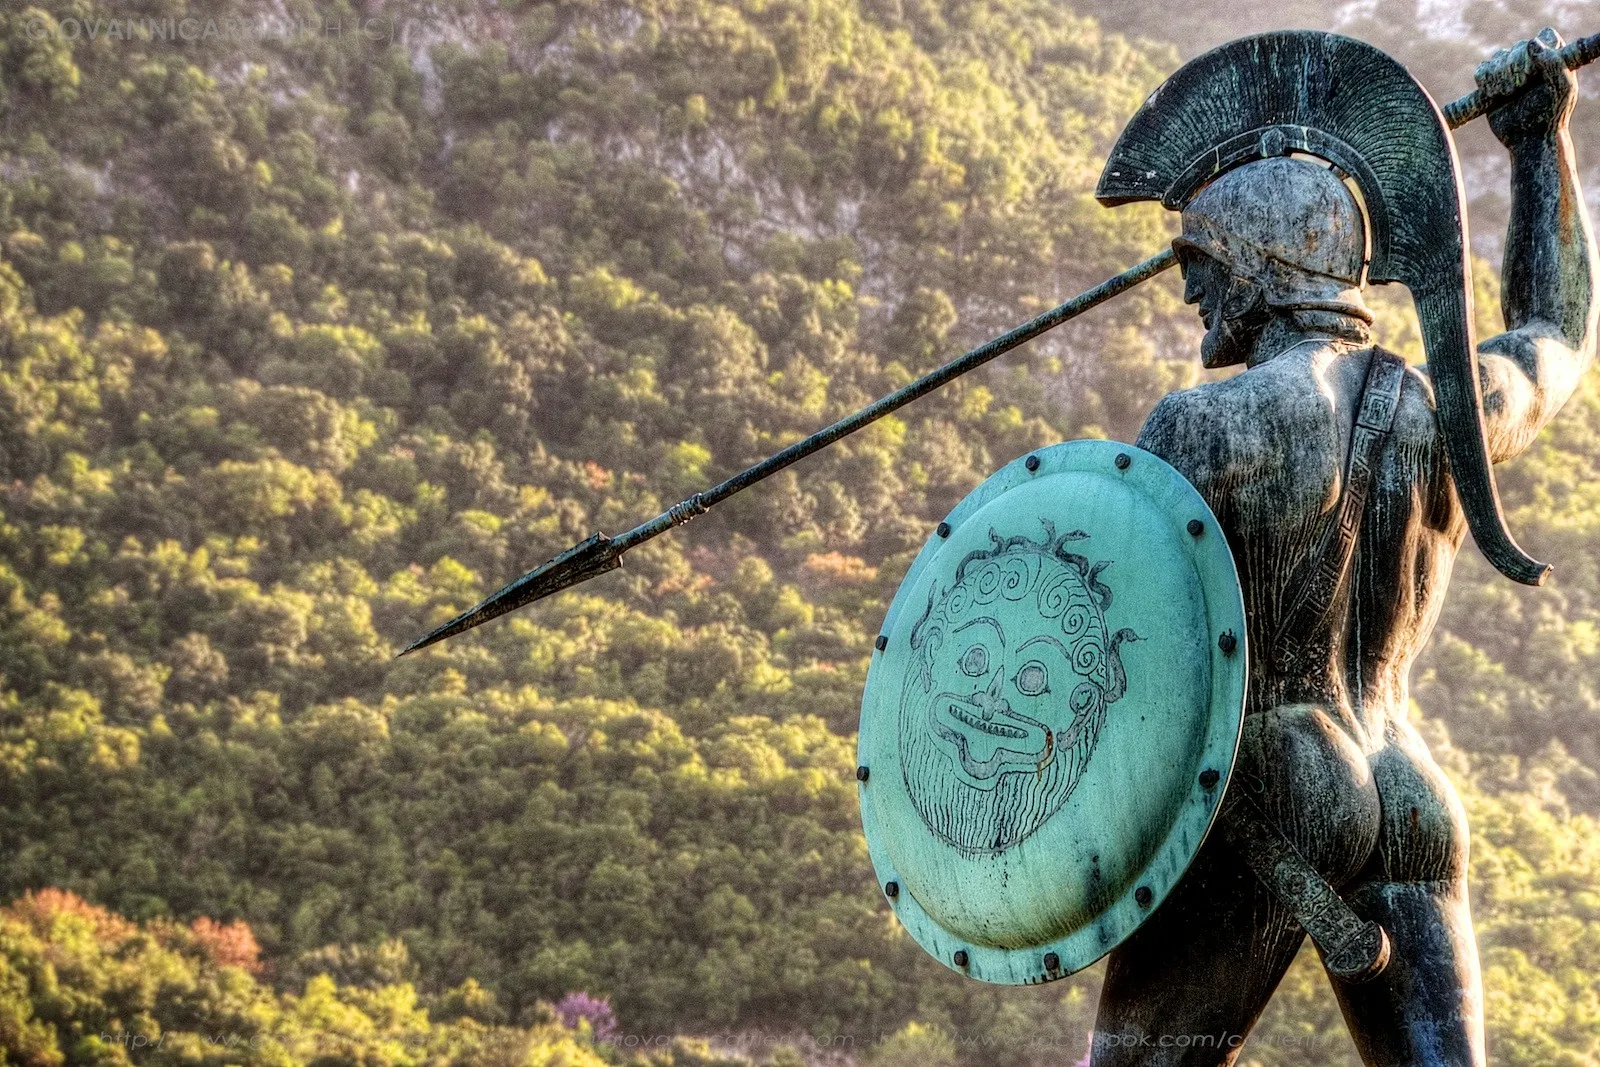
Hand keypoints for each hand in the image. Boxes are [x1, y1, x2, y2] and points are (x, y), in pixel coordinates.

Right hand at [1478, 28, 1576, 146]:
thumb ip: (1552, 62)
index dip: (1533, 51)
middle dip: (1512, 68)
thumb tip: (1531, 43)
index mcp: (1554, 57)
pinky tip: (1493, 94)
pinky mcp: (1492, 84)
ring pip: (1496, 58)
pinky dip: (1484, 81)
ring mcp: (1510, 71)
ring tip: (1506, 94)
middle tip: (1517, 89)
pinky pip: (1482, 71)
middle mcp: (1532, 61)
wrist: (1529, 139)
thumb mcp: (1560, 87)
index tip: (1530, 73)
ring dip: (1498, 76)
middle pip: (1516, 48)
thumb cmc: (1551, 114)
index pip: (1543, 37)